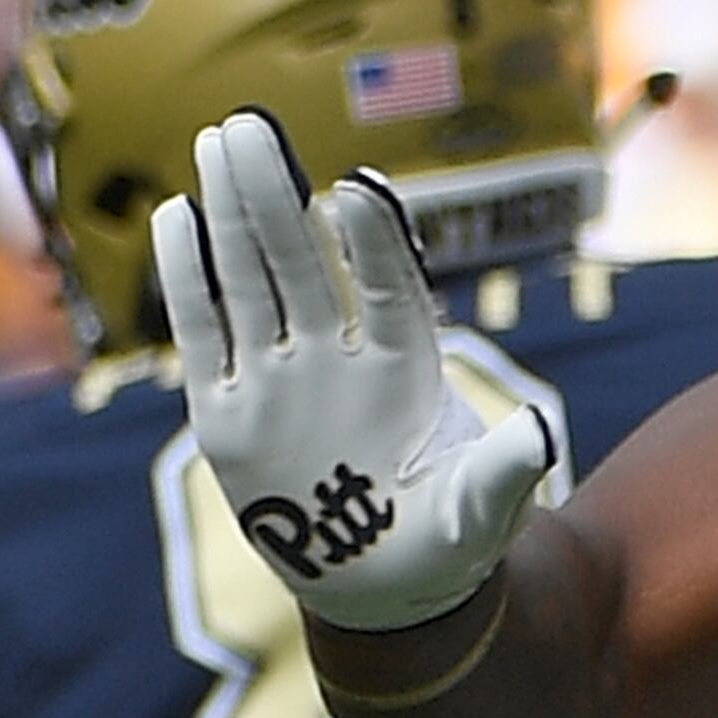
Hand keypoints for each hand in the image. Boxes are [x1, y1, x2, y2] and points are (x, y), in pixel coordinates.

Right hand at [152, 115, 551, 638]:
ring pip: (250, 282)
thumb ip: (504, 472)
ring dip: (232, 216)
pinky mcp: (228, 416)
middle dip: (278, 196)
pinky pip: (203, 336)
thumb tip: (541, 433)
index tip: (357, 190)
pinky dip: (188, 281)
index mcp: (404, 369)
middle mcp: (338, 359)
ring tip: (219, 144)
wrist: (387, 591)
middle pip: (304, 263)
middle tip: (254, 126)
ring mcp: (280, 380)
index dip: (373, 242)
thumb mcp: (483, 513)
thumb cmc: (448, 542)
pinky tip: (176, 216)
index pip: (386, 290)